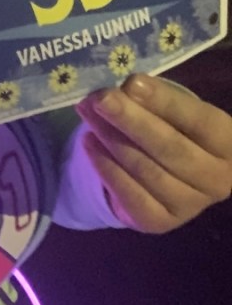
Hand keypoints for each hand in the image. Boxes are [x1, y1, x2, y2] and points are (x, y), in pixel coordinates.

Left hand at [75, 73, 231, 233]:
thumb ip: (156, 100)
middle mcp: (217, 180)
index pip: (199, 121)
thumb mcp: (174, 112)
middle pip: (170, 148)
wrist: (171, 178)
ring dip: (110, 137)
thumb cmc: (175, 130)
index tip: (131, 82)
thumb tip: (125, 89)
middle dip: (131, 120)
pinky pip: (129, 193)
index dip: (165, 101)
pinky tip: (89, 142)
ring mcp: (189, 206)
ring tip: (87, 112)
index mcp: (228, 144)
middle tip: (100, 98)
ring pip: (145, 169)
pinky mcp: (160, 222)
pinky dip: (105, 166)